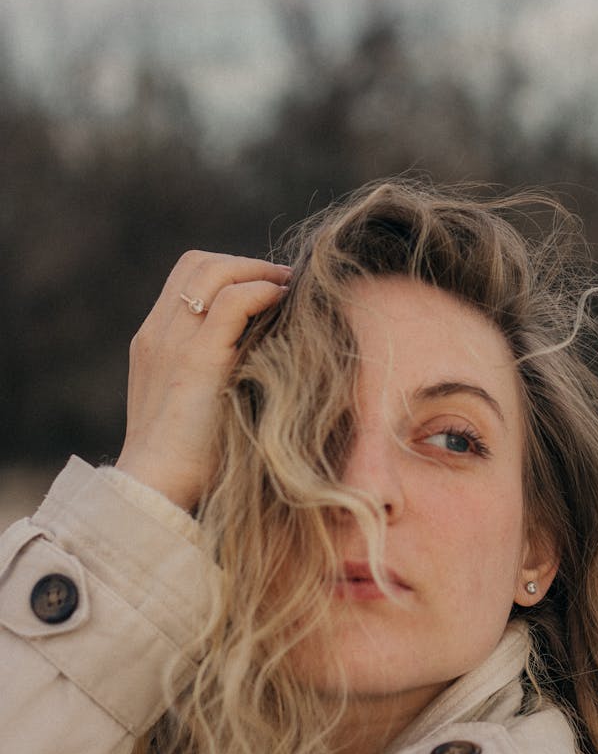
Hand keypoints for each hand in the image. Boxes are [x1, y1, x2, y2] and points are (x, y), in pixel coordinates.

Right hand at [115, 250, 290, 509]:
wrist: (155, 489)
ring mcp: (174, 343)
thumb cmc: (184, 462)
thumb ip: (212, 377)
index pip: (187, 279)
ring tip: (289, 288)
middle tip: (283, 282)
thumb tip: (260, 361)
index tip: (265, 290)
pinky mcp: (197, 360)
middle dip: (245, 264)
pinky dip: (262, 291)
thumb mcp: (193, 407)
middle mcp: (158, 333)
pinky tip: (285, 302)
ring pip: (212, 271)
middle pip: (198, 264)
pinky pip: (233, 301)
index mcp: (153, 342)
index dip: (229, 273)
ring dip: (257, 271)